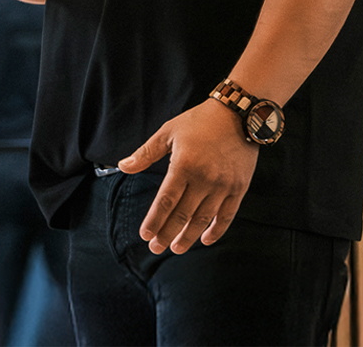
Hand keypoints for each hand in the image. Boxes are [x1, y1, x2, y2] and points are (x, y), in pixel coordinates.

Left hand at [119, 97, 257, 253]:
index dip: (154, 221)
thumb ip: (146, 153)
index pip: (165, 201)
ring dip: (188, 237)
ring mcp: (223, 185)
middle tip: (155, 248)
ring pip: (203, 219)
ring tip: (176, 248)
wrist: (238, 114)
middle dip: (167, 234)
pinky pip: (227, 215)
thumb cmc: (199, 121)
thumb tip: (123, 166)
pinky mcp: (239, 188)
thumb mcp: (168, 132)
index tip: (145, 235)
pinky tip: (205, 239)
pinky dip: (216, 230)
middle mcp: (204, 178)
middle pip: (182, 214)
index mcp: (184, 165)